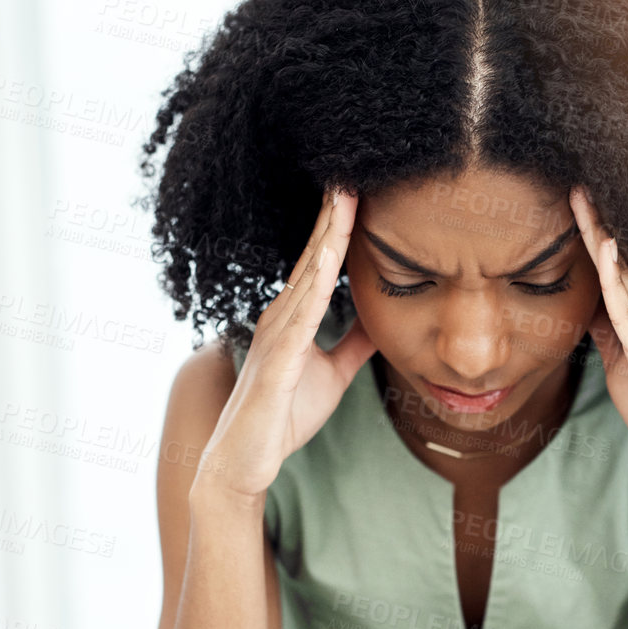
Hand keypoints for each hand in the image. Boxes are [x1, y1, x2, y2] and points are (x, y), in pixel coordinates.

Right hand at [194, 188, 376, 502]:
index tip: (361, 187)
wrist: (246, 460)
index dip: (341, 224)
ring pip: (308, 273)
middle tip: (353, 168)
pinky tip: (331, 256)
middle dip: (334, 212)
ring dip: (327, 234)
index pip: (323, 260)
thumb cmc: (283, 417)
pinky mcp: (278, 359)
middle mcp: (283, 314)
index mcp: (295, 315)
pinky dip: (317, 282)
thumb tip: (382, 321)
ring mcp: (277, 333)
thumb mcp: (334, 375)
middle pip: (314, 253)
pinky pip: (300, 314)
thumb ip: (354, 345)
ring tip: (345, 195)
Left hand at [568, 186, 627, 499]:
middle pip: (626, 262)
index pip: (624, 269)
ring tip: (584, 199)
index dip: (602, 234)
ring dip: (606, 237)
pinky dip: (618, 280)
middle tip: (578, 181)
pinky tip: (607, 249)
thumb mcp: (625, 369)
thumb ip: (612, 337)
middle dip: (602, 221)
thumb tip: (591, 308)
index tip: (578, 202)